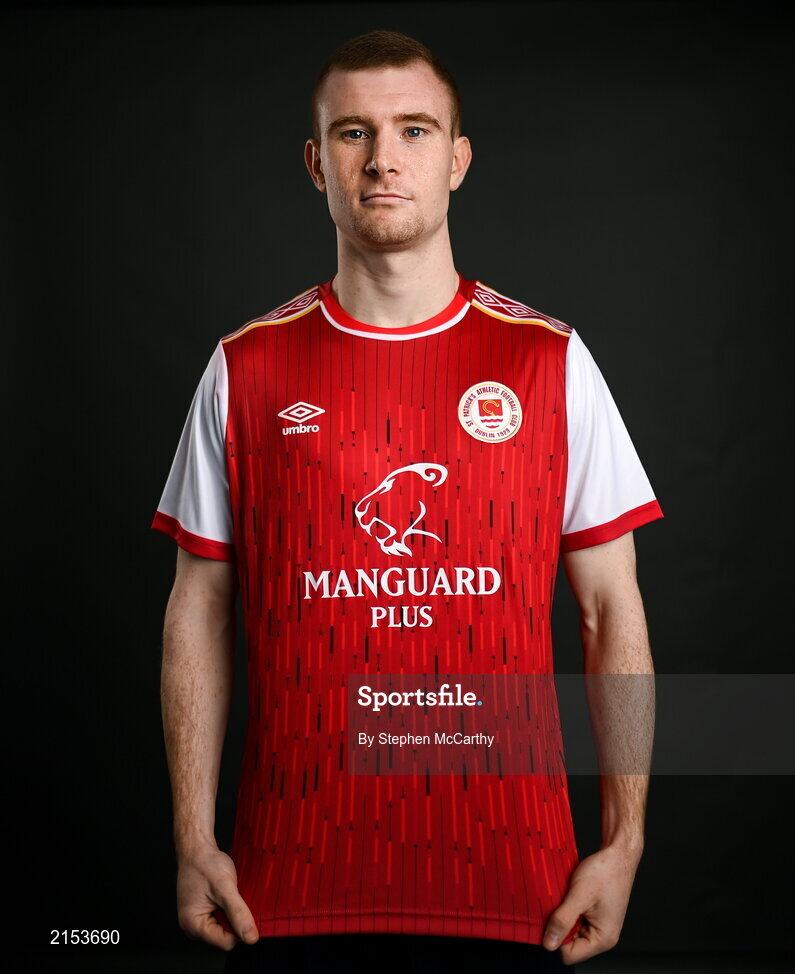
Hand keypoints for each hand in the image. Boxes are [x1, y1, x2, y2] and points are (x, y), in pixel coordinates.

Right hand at [176, 841, 258, 950]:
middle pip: (225, 936)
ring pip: (225, 927)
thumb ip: (238, 913)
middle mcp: (192, 927)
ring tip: (228, 894)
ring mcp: (197, 920)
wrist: (197, 849)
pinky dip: (228, 908)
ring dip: (232, 912)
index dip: (239, 927)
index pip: (226, 942)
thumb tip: (251, 937)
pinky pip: (221, 918)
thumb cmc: (205, 864)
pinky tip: (227, 895)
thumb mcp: (225, 888)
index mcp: (193, 925)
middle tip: (233, 897)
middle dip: (234, 918)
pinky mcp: (203, 913)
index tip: (243, 909)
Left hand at [541, 843, 641, 965]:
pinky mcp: (595, 914)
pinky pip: (575, 918)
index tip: (551, 918)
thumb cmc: (605, 872)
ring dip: (564, 914)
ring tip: (568, 896)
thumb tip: (548, 943)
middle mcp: (602, 935)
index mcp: (602, 938)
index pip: (569, 954)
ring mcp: (599, 925)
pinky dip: (568, 907)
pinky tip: (570, 894)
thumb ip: (563, 921)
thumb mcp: (579, 895)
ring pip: (570, 929)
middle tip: (561, 903)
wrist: (618, 853)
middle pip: (569, 943)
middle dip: (560, 924)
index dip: (556, 938)